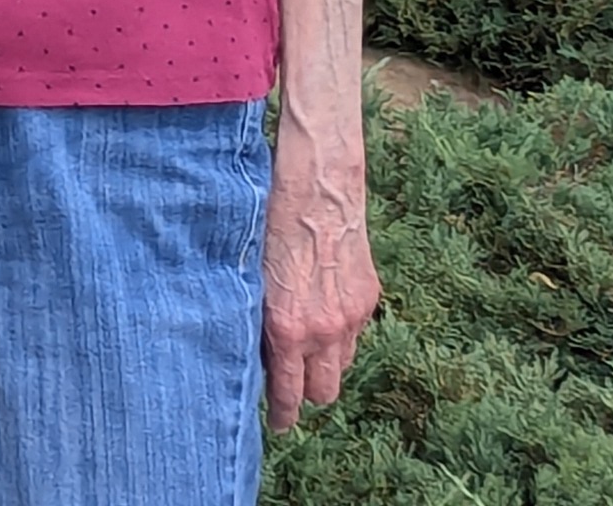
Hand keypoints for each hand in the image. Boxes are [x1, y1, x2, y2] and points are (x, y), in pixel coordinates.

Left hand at [261, 129, 377, 429]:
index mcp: (287, 327)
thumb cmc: (268, 223)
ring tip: (304, 357)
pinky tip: (322, 322)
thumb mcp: (248, 274)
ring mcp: (351, 316)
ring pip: (342, 365)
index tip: (277, 425)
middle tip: (289, 387)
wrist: (317, 188)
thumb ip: (253, 314)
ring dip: (325, 366)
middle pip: (324, 391)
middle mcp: (324, 330)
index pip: (288, 391)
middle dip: (306, 393)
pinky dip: (340, 337)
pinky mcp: (367, 298)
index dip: (282, 413)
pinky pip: (355, 336)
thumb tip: (245, 341)